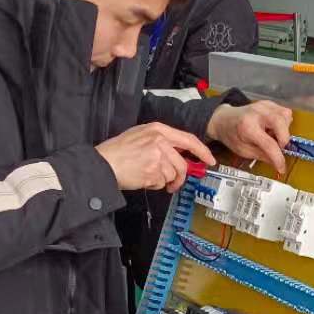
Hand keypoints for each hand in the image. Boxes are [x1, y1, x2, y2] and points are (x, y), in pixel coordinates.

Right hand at [96, 123, 215, 192]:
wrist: (103, 163)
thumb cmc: (118, 150)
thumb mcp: (140, 135)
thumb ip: (162, 141)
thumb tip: (180, 154)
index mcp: (158, 129)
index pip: (188, 139)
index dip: (202, 151)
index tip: (210, 160)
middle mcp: (160, 141)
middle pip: (182, 164)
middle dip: (180, 177)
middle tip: (174, 183)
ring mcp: (157, 156)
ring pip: (173, 175)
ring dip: (164, 181)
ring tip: (149, 177)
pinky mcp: (153, 172)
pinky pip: (162, 182)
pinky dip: (155, 184)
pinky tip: (143, 178)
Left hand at [206, 101, 292, 175]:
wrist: (224, 119)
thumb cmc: (232, 136)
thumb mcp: (244, 151)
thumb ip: (262, 156)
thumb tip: (278, 163)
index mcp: (247, 128)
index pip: (269, 144)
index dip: (278, 158)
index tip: (281, 167)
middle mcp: (256, 113)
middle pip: (280, 122)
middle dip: (284, 138)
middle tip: (278, 146)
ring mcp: (263, 106)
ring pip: (286, 116)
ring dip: (284, 129)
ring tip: (273, 135)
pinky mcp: (268, 103)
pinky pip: (284, 112)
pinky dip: (283, 122)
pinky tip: (273, 128)